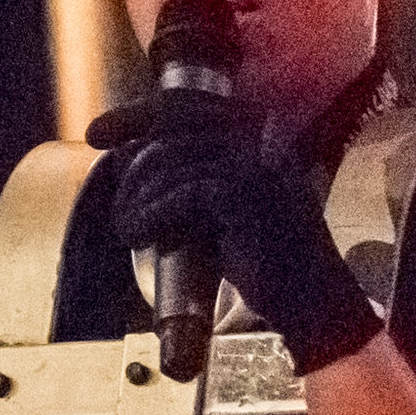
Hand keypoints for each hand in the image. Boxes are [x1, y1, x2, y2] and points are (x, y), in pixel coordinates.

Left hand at [93, 87, 374, 370]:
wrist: (314, 306)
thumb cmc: (273, 269)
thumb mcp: (229, 216)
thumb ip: (196, 187)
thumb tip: (139, 170)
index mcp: (259, 143)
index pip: (191, 107)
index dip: (141, 114)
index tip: (101, 132)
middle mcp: (261, 145)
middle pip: (177, 123)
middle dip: (131, 142)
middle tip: (102, 160)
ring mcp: (255, 168)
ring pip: (173, 161)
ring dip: (138, 192)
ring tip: (125, 222)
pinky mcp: (245, 198)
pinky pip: (181, 195)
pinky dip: (149, 215)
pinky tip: (135, 233)